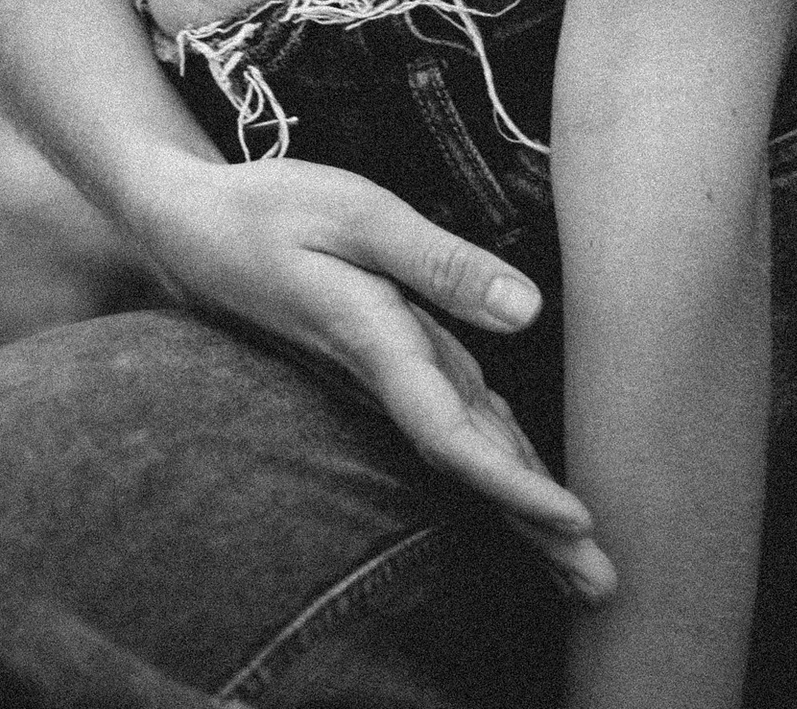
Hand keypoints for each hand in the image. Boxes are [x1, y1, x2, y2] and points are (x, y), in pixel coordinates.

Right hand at [132, 149, 617, 607]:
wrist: (192, 229)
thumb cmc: (269, 210)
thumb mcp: (354, 212)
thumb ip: (439, 261)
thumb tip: (528, 310)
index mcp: (377, 345)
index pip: (455, 436)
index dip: (515, 485)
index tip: (575, 523)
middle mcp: (385, 377)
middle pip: (470, 467)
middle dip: (535, 531)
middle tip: (604, 587)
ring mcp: (384, 375)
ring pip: (466, 451)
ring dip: (523, 509)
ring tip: (583, 567)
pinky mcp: (385, 360)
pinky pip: (451, 422)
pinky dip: (497, 460)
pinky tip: (533, 486)